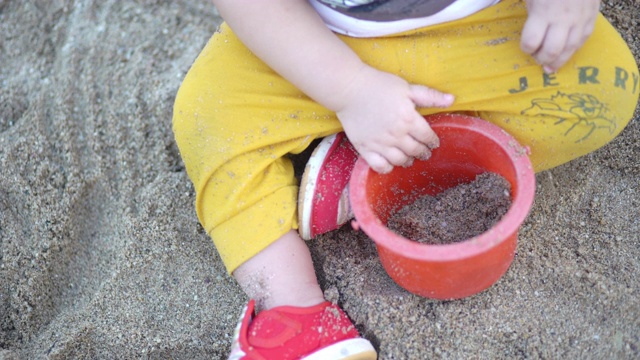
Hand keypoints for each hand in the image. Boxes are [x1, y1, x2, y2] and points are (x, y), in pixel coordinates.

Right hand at [336, 66, 453, 173]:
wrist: (349, 89)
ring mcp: (380, 143)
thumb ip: (430, 96)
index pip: (427, 137)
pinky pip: (379, 166)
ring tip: (409, 158)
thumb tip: (452, 99)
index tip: (433, 143)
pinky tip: (390, 163)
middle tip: (424, 153)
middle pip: (415, 151)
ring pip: (400, 161)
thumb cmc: (379, 85)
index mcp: (408, 119)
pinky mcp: (365, 148)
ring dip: (408, 161)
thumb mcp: (407, 87)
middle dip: (423, 153)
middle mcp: (396, 134)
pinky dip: (388, 168)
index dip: (433, 141)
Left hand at [521, 0, 599, 72]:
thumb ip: (529, 9)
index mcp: (543, 12)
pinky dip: (574, 49)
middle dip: (542, 58)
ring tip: (550, 66)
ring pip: (571, 49)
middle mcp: (563, 19)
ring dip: (559, 60)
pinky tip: (566, 53)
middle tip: (537, 58)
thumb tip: (512, 18)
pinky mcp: (592, 17)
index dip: (527, 48)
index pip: (532, 42)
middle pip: (552, 50)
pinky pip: (584, 39)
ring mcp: (580, 19)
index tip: (526, 47)